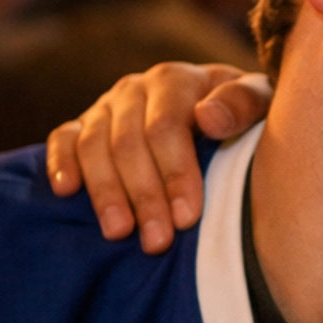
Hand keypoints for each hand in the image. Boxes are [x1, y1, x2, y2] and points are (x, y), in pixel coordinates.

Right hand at [46, 63, 272, 250]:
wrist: (224, 110)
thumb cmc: (246, 117)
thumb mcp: (261, 104)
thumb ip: (243, 104)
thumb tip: (208, 117)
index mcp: (177, 81)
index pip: (167, 127)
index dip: (176, 174)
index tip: (188, 218)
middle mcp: (136, 89)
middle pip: (128, 143)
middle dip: (144, 195)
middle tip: (156, 241)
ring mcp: (107, 106)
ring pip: (94, 145)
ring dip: (105, 192)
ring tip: (119, 232)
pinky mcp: (85, 124)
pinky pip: (64, 138)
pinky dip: (61, 162)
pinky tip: (66, 191)